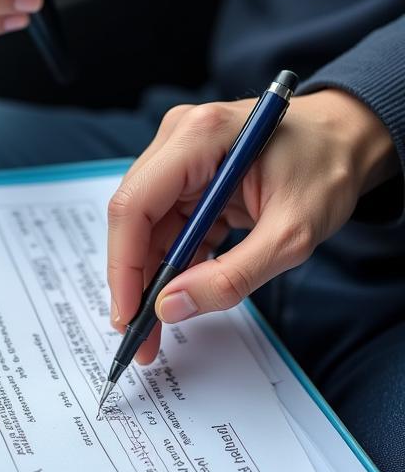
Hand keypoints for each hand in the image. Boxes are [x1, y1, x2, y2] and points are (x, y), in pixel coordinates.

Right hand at [107, 89, 397, 363]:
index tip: (128, 317)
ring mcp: (178, 156)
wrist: (348, 138)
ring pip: (144, 227)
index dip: (123, 266)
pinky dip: (172, 262)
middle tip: (138, 334)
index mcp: (199, 136)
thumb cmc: (329, 169)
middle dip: (133, 280)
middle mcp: (177, 138)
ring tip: (156, 324)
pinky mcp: (184, 175)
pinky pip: (164, 225)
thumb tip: (170, 307)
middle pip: (132, 218)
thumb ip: (232, 277)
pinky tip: (183, 290)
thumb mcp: (293, 234)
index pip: (134, 207)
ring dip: (150, 276)